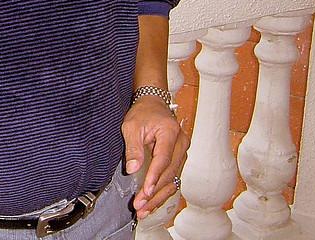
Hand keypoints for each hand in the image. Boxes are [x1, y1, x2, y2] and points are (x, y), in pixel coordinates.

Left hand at [121, 95, 189, 219]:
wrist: (154, 104)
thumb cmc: (143, 113)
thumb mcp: (131, 126)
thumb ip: (133, 148)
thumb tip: (132, 170)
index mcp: (170, 133)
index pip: (163, 160)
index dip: (154, 177)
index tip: (145, 191)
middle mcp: (182, 144)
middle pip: (170, 174)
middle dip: (154, 192)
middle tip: (140, 205)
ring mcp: (182, 153)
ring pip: (173, 180)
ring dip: (159, 197)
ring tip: (144, 210)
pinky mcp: (178, 160)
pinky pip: (172, 179)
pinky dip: (162, 192)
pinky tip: (152, 203)